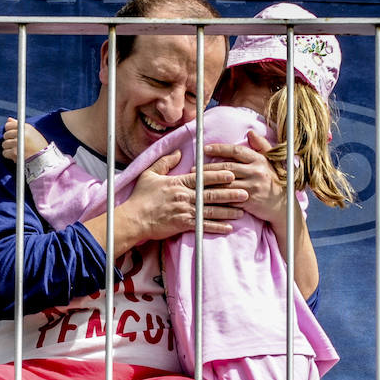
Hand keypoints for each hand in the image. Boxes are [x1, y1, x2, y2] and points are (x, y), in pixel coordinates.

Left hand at [1, 117, 48, 162]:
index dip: (8, 130)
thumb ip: (19, 125)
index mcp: (26, 127)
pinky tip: (14, 155)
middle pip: (6, 135)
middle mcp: (21, 134)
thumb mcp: (32, 132)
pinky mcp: (15, 152)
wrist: (45, 159)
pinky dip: (8, 155)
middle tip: (14, 143)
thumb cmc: (39, 146)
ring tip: (16, 150)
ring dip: (8, 148)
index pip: (9, 125)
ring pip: (5, 144)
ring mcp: (17, 143)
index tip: (11, 134)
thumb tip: (8, 119)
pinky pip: (5, 152)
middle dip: (8, 139)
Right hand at [117, 149, 247, 243]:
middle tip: (246, 192)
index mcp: (177, 182)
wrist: (133, 219)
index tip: (232, 173)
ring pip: (211, 210)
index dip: (218, 175)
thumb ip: (164, 162)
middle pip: (211, 193)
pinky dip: (216, 227)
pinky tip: (228, 227)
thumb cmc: (140, 197)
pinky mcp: (182, 224)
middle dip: (230, 193)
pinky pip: (203, 226)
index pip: (202, 177)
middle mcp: (184, 196)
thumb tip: (178, 152)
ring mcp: (184, 211)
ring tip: (242, 210)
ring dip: (228, 211)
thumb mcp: (149, 174)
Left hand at [203, 130, 288, 226]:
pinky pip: (229, 198)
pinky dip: (216, 197)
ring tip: (196, 182)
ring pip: (225, 183)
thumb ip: (261, 146)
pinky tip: (205, 196)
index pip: (236, 151)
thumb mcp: (271, 161)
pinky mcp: (249, 201)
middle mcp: (256, 172)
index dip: (219, 148)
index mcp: (259, 160)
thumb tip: (250, 132)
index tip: (205, 148)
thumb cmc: (275, 181)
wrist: (283, 205)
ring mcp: (252, 186)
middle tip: (194, 168)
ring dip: (209, 183)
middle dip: (208, 167)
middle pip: (227, 167)